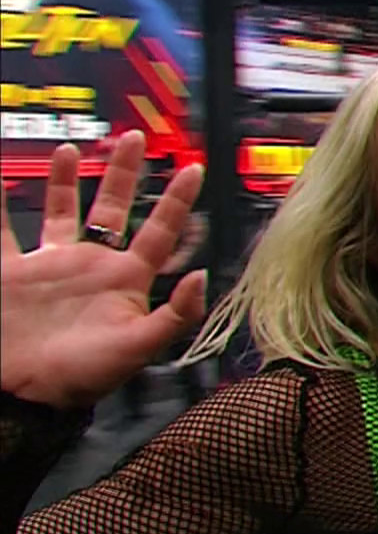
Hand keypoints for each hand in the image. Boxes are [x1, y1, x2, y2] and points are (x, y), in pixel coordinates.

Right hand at [1, 132, 206, 410]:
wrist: (22, 395)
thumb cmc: (81, 378)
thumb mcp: (137, 348)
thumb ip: (174, 315)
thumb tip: (201, 278)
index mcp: (126, 281)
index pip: (159, 231)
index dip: (177, 200)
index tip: (193, 167)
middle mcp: (92, 266)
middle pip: (114, 209)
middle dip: (125, 174)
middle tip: (135, 138)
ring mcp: (51, 266)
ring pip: (63, 211)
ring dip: (68, 180)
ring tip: (75, 148)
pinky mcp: (11, 272)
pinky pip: (0, 231)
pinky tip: (1, 179)